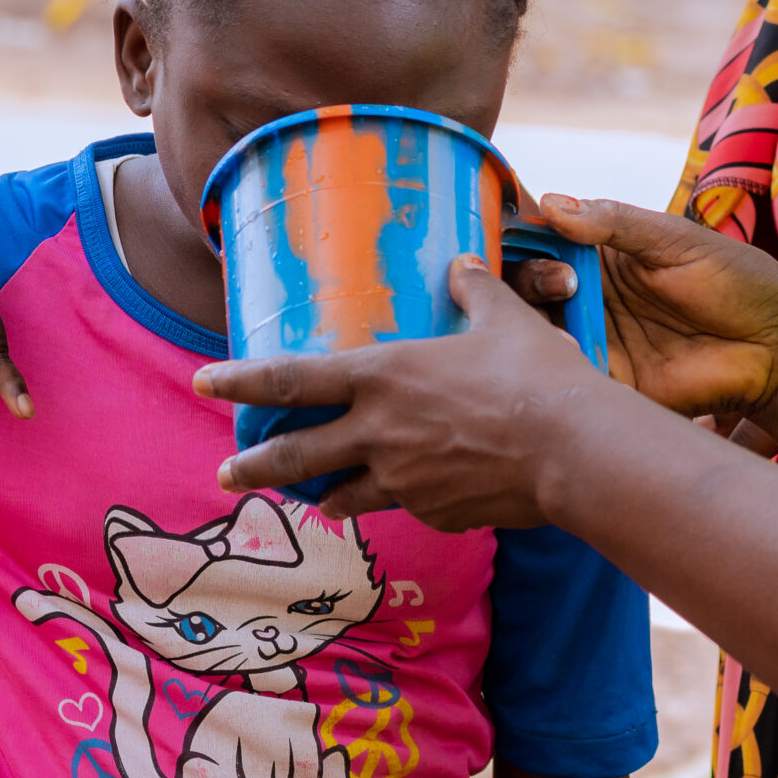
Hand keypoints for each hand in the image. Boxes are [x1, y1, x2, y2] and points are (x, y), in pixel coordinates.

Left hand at [198, 254, 611, 529]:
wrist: (572, 449)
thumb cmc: (537, 374)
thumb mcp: (505, 319)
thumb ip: (475, 290)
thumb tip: (464, 263)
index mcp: (383, 377)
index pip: (291, 379)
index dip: (240, 380)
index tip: (204, 381)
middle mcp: (379, 434)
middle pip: (295, 455)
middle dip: (253, 466)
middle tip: (226, 474)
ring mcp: (403, 483)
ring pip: (342, 495)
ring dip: (323, 494)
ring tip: (315, 498)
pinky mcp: (435, 515)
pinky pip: (407, 509)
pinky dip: (402, 502)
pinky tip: (419, 496)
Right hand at [525, 195, 777, 420]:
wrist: (777, 343)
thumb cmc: (733, 279)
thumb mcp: (674, 239)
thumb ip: (613, 222)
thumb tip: (550, 203)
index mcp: (599, 255)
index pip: (540, 242)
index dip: (518, 238)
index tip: (508, 234)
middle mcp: (588, 296)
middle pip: (527, 289)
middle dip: (527, 281)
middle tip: (562, 281)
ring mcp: (598, 339)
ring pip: (539, 333)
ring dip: (537, 325)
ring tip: (562, 321)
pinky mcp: (612, 382)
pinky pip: (570, 376)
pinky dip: (561, 365)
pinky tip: (573, 352)